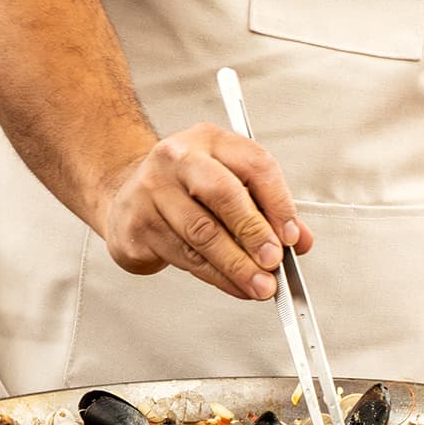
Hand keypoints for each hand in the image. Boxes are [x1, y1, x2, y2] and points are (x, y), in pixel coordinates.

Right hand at [95, 124, 313, 299]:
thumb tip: (299, 239)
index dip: (279, 203)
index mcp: (209, 140)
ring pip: (202, 233)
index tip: (291, 236)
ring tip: (259, 284)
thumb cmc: (185, 189)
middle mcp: (178, 158)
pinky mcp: (137, 225)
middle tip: (274, 262)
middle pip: (223, 194)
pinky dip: (215, 277)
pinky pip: (183, 256)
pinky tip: (233, 284)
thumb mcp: (228, 183)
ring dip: (237, 266)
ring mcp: (152, 190)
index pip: (255, 164)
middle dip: (254, 233)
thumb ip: (267, 209)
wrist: (125, 196)